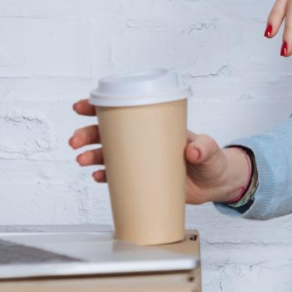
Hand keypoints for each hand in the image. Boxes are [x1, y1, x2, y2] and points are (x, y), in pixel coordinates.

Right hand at [69, 98, 253, 204]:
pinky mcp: (143, 179)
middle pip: (109, 133)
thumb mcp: (210, 150)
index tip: (82, 107)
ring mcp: (142, 160)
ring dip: (91, 155)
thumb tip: (192, 150)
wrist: (216, 184)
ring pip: (109, 154)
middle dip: (87, 134)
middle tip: (75, 141)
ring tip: (82, 160)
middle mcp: (145, 140)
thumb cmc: (212, 160)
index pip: (125, 110)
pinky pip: (117, 177)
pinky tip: (97, 177)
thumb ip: (204, 148)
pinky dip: (105, 176)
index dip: (100, 107)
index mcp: (156, 125)